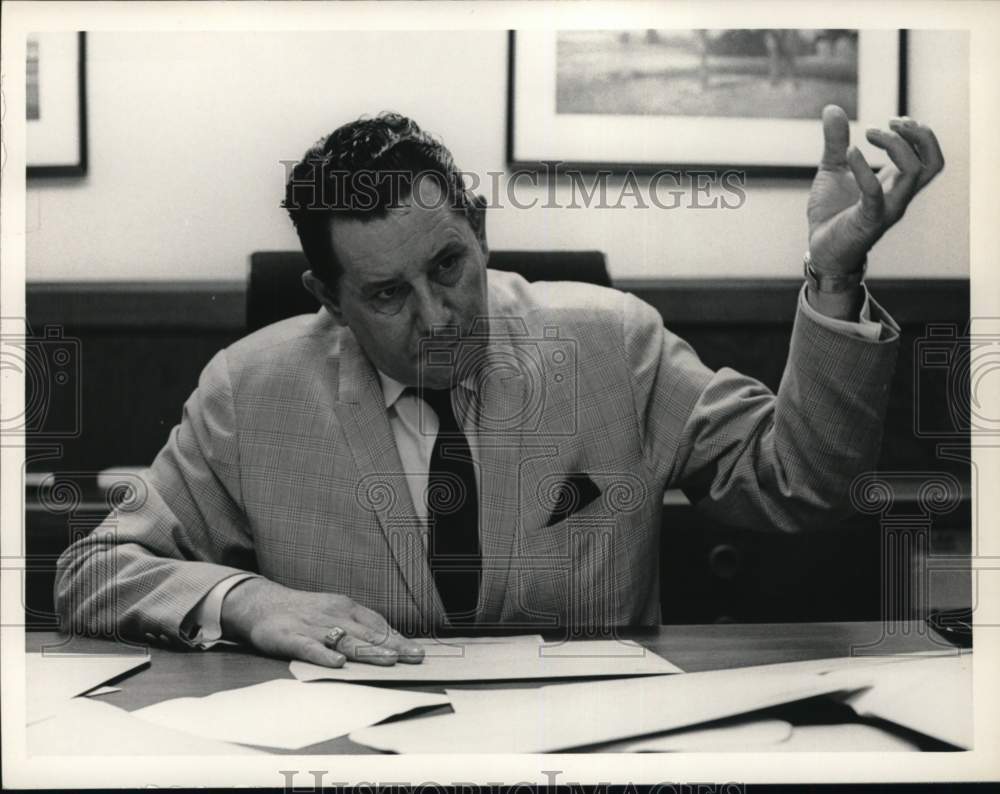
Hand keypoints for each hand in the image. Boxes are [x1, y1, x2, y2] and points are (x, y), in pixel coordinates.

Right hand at [220, 577, 424, 667]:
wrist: (262, 603)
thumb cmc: (304, 612)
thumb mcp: (334, 611)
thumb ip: (358, 625)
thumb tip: (389, 641)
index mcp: (345, 608)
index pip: (377, 624)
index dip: (398, 638)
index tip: (417, 651)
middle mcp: (333, 616)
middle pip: (367, 633)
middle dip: (393, 646)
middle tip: (414, 657)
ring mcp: (313, 627)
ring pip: (345, 640)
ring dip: (368, 651)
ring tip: (389, 660)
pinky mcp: (291, 638)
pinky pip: (310, 648)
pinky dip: (324, 655)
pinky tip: (338, 664)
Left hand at [807, 104, 944, 272]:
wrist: (819, 249)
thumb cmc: (831, 212)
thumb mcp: (832, 169)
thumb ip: (835, 141)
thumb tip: (832, 109)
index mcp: (896, 183)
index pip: (930, 155)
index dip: (919, 132)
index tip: (891, 122)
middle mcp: (898, 196)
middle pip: (933, 162)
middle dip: (919, 136)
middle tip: (891, 124)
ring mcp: (886, 209)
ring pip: (915, 174)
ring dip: (897, 146)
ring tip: (870, 135)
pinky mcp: (868, 221)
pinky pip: (875, 193)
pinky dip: (865, 169)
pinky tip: (850, 152)